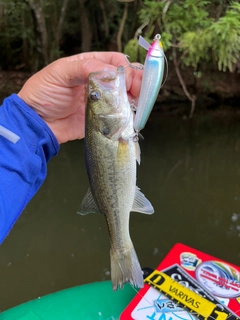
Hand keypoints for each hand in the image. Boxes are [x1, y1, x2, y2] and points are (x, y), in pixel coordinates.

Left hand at [18, 52, 142, 143]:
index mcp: (88, 65)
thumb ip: (85, 68)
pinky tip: (131, 114)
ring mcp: (102, 100)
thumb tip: (113, 71)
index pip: (114, 61)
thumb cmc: (44, 94)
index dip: (125, 68)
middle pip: (124, 78)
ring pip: (125, 95)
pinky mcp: (102, 117)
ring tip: (138, 103)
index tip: (129, 78)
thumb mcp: (60, 73)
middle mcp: (98, 81)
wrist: (38, 124)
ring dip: (134, 97)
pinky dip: (128, 114)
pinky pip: (120, 114)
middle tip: (140, 92)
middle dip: (135, 82)